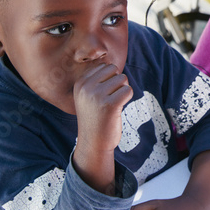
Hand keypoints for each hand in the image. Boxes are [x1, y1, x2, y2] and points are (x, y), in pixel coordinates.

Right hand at [71, 63, 132, 194]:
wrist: (94, 143)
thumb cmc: (95, 117)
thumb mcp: (88, 96)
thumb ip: (97, 80)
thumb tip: (113, 65)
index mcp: (80, 83)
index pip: (104, 66)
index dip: (109, 80)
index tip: (102, 96)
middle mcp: (86, 87)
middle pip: (114, 70)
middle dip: (117, 83)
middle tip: (110, 100)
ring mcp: (97, 95)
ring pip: (123, 79)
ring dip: (122, 91)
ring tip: (113, 105)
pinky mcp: (110, 105)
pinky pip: (128, 90)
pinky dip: (127, 99)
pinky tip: (118, 110)